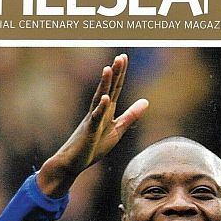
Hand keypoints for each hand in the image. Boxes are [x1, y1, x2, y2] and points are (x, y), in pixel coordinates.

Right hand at [38, 54, 148, 196]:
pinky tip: (105, 98)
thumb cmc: (93, 146)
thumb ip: (131, 116)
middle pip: (108, 89)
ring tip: (108, 69)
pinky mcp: (89, 132)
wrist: (73, 163)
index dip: (120, 74)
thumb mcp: (117, 130)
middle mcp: (98, 111)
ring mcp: (92, 120)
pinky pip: (95, 118)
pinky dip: (100, 108)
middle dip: (115, 73)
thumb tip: (146, 101)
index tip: (123, 57)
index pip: (115, 89)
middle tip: (121, 57)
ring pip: (99, 99)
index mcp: (106, 111)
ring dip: (104, 85)